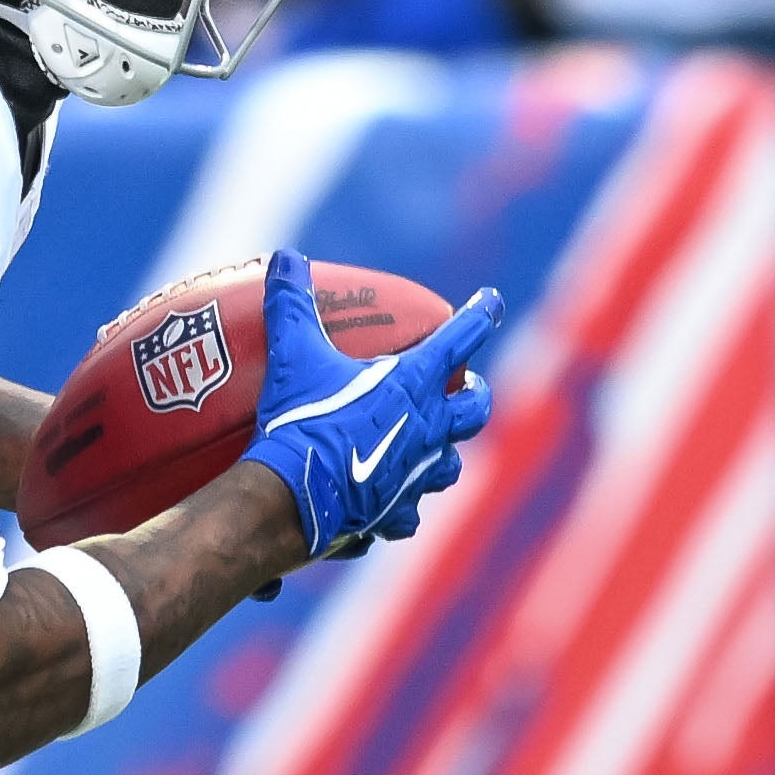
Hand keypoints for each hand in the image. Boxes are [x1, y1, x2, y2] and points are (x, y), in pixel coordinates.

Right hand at [243, 254, 503, 562]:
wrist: (291, 501)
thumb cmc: (299, 422)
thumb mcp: (292, 357)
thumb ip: (292, 306)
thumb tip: (283, 258)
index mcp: (412, 385)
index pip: (460, 339)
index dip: (479, 315)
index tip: (492, 300)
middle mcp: (427, 430)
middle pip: (474, 409)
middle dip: (472, 394)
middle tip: (463, 387)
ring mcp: (416, 477)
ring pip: (449, 465)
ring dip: (443, 453)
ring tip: (429, 447)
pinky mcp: (394, 517)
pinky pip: (408, 515)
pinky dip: (399, 509)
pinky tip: (386, 509)